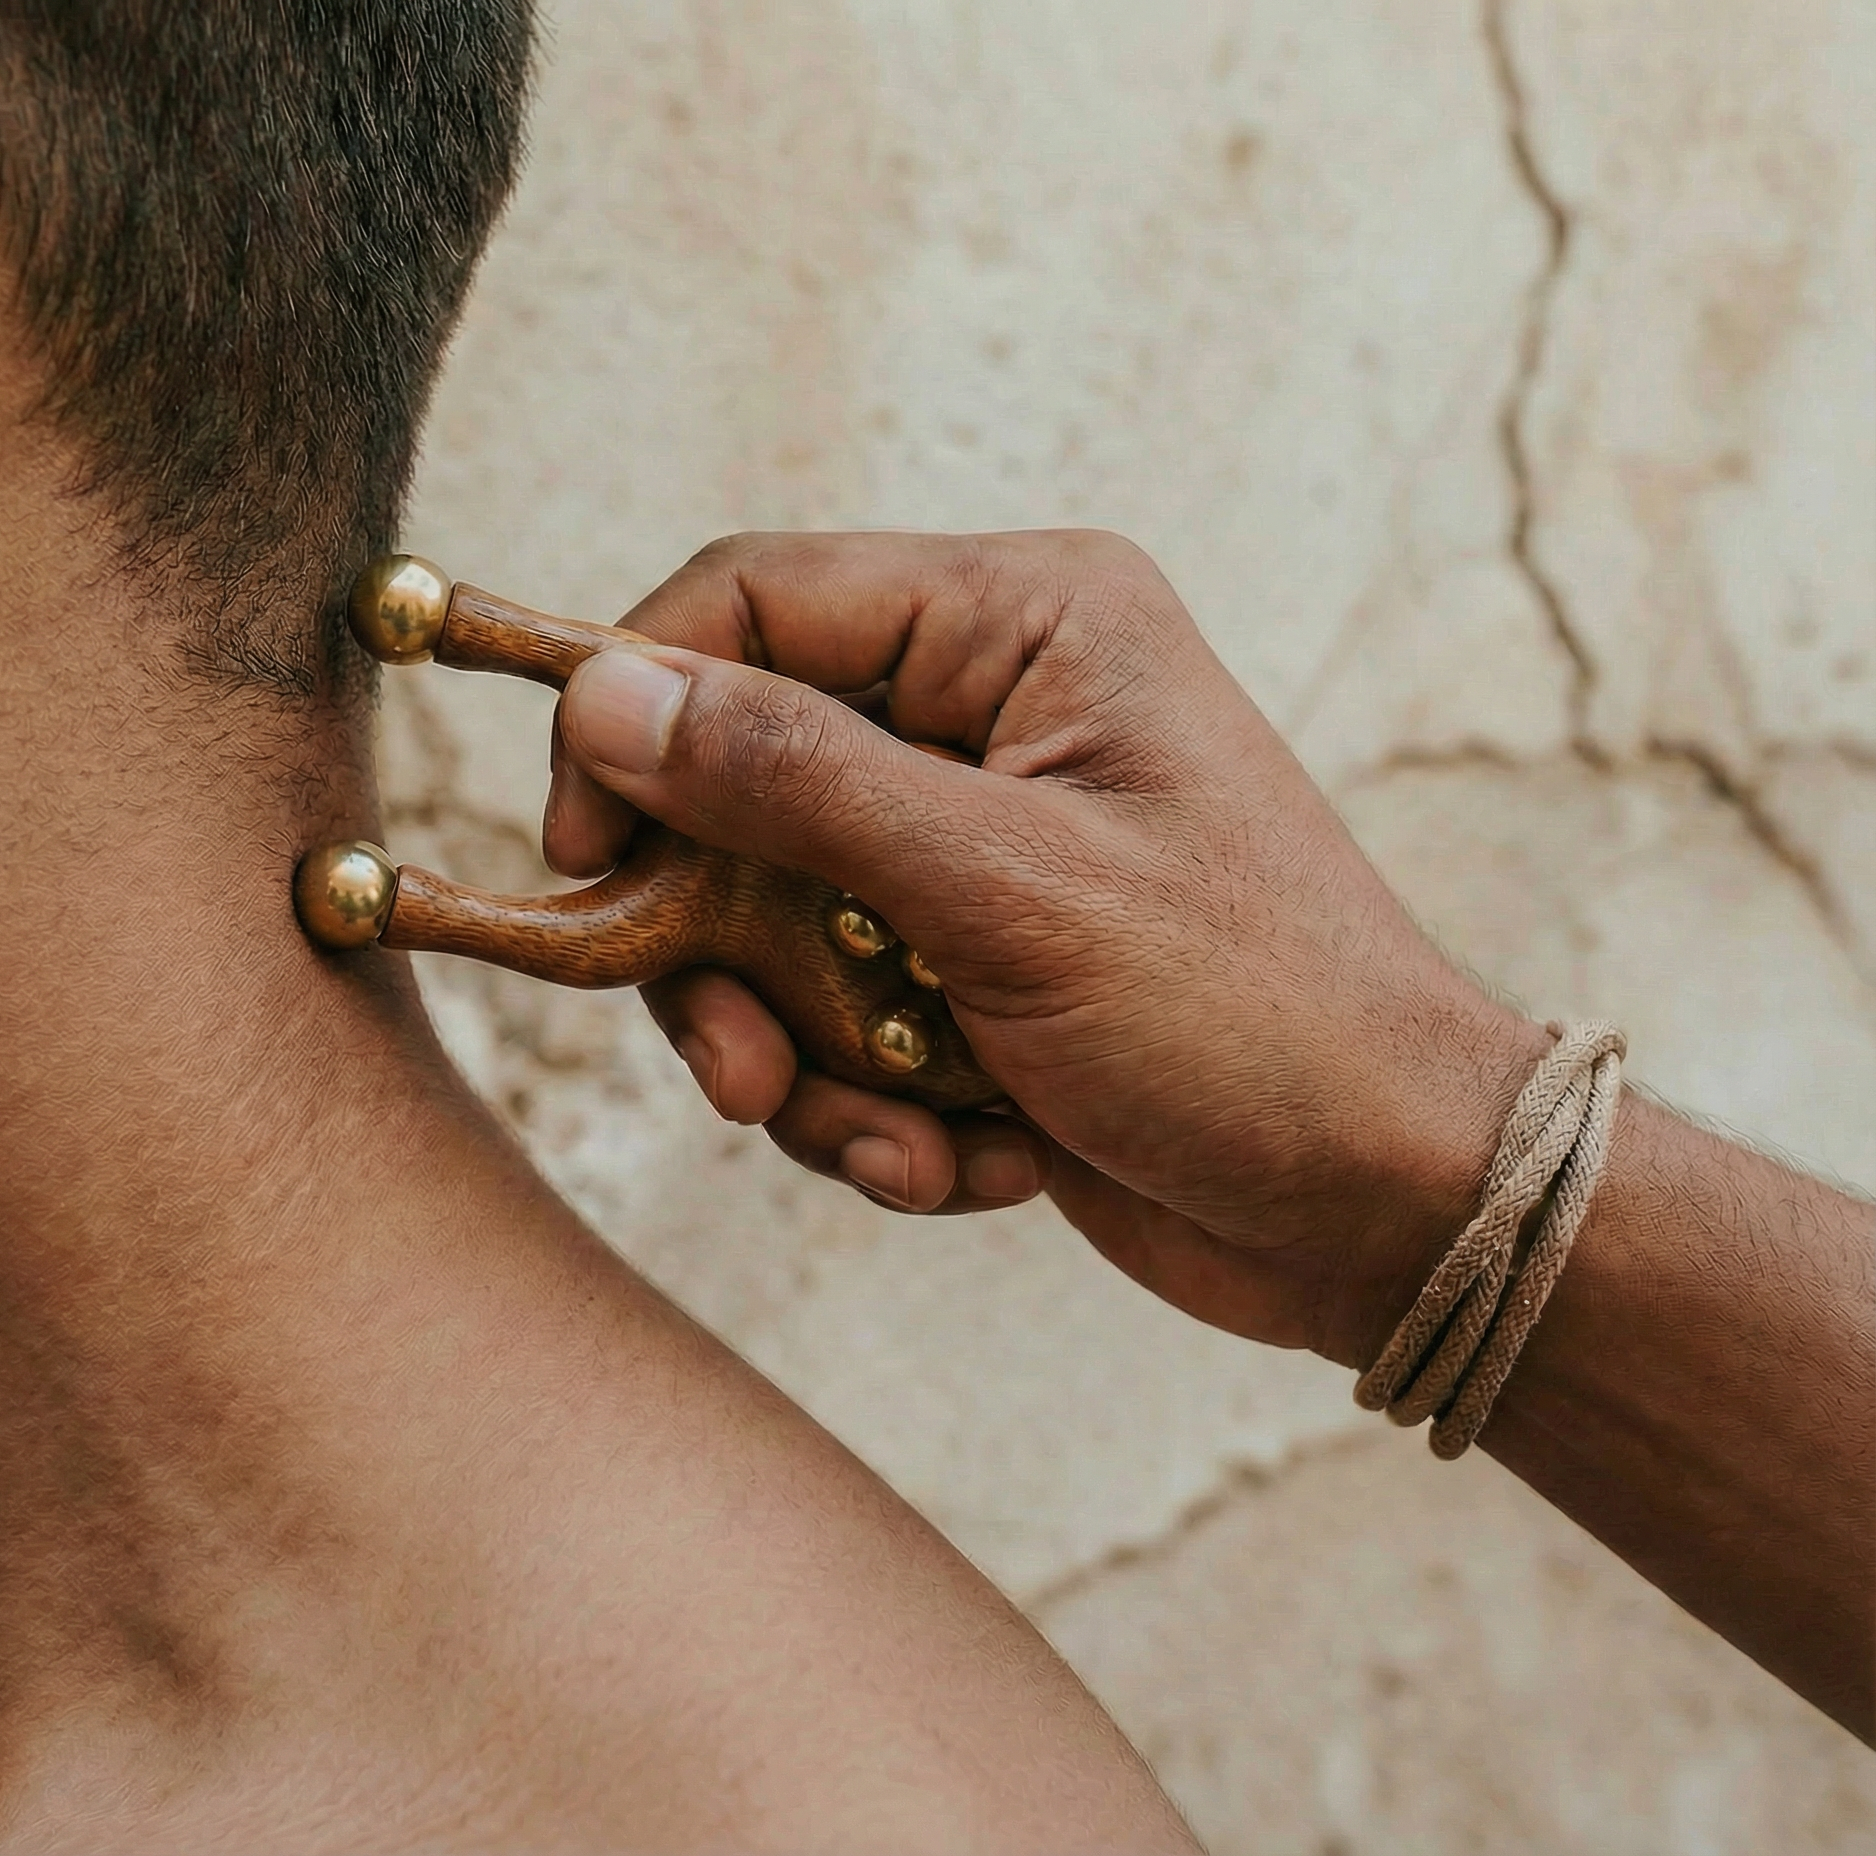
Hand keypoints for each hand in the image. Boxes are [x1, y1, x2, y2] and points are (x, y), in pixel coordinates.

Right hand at [544, 531, 1550, 1365]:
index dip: (638, 715)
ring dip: (804, 1057)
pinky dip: (873, 1106)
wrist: (1393, 1211)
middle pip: (740, 785)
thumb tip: (606, 694)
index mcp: (1023, 624)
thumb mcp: (1005, 891)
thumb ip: (793, 782)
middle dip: (729, 951)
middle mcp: (993, 712)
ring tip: (892, 1139)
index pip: (750, 603)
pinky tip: (970, 1161)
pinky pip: (836, 1014)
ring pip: (773, 922)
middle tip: (739, 1070)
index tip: (583, 857)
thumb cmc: (1251, 1020)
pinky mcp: (973, 966)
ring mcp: (980, 846)